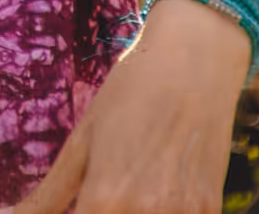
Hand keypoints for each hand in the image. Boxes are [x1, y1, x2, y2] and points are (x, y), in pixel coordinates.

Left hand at [0, 1, 253, 213]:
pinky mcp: (212, 210)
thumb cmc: (129, 93)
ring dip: (132, 210)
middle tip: (103, 186)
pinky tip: (158, 184)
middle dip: (100, 210)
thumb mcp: (81, 142)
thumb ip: (46, 196)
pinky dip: (162, 209)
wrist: (195, 60)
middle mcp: (147, 213)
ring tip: (131, 180)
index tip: (77, 202)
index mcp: (104, 199)